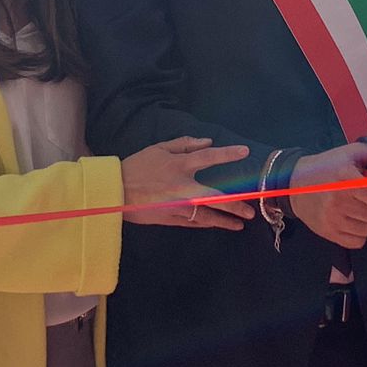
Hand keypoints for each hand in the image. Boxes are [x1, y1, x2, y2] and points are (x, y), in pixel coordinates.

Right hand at [120, 137, 255, 230]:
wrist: (115, 191)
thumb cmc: (137, 166)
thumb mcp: (159, 148)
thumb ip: (185, 144)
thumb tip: (208, 141)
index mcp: (180, 166)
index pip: (209, 158)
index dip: (228, 154)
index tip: (245, 152)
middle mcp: (183, 187)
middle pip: (215, 197)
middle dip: (235, 205)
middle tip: (250, 211)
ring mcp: (178, 206)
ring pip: (207, 216)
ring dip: (225, 221)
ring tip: (240, 224)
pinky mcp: (170, 219)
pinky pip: (193, 223)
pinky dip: (206, 223)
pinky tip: (216, 225)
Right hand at [290, 140, 366, 249]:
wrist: (294, 184)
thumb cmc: (329, 166)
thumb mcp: (355, 152)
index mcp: (348, 178)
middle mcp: (339, 201)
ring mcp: (333, 220)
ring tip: (361, 207)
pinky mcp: (329, 233)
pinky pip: (358, 241)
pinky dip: (360, 233)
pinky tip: (352, 219)